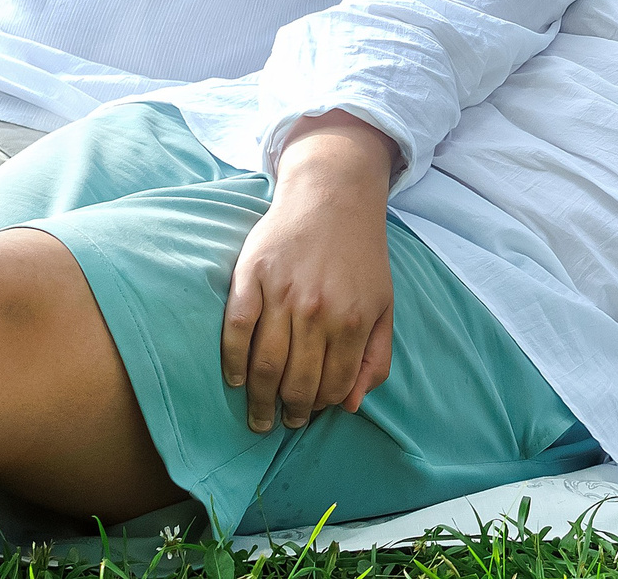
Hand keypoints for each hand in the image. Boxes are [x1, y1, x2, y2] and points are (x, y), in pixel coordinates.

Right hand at [223, 112, 398, 434]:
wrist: (334, 195)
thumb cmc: (361, 256)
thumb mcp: (385, 304)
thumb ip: (375, 357)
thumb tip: (353, 405)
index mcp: (353, 320)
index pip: (333, 385)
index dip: (321, 408)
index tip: (309, 416)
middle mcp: (317, 311)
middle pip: (296, 382)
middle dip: (289, 412)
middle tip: (281, 423)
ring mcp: (281, 294)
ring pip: (265, 364)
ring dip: (260, 400)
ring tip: (258, 417)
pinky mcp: (251, 277)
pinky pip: (236, 330)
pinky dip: (232, 362)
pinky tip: (236, 380)